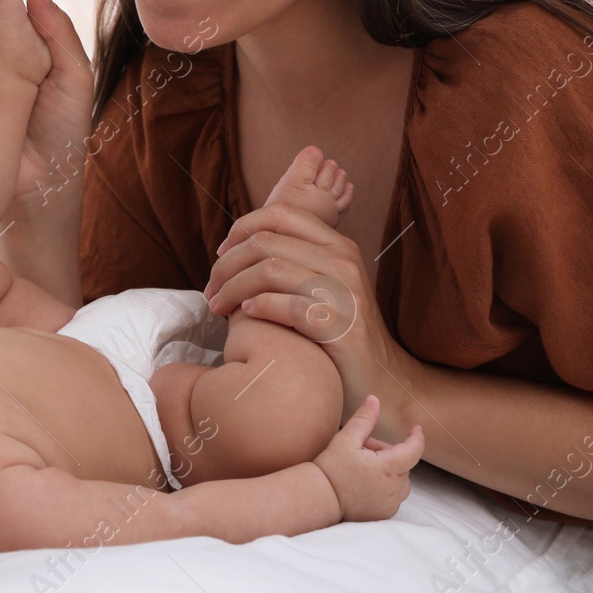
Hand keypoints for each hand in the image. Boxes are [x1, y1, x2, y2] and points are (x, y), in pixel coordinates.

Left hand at [204, 202, 423, 435]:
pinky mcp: (342, 327)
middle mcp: (343, 261)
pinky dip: (258, 308)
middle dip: (226, 265)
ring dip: (232, 288)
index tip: (221, 255)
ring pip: (269, 270)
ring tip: (218, 306)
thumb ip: (293, 261)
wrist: (381, 378)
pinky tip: (246, 316)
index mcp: (337, 245)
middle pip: (266, 241)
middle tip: (211, 290)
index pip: (279, 213)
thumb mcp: (323, 285)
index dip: (241, 228)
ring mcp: (345, 292)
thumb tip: (239, 246)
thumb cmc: (338, 333)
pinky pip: (287, 306)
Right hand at [313, 396, 423, 522]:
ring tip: (364, 469)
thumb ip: (364, 419)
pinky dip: (387, 486)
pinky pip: (395, 496)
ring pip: (401, 481)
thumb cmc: (332, 468)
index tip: (416, 428)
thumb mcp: (346, 439)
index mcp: (387, 468)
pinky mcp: (385, 514)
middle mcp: (393, 489)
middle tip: (362, 451)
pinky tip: (366, 484)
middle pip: (403, 464)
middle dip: (388, 453)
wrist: (319, 499)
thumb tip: (374, 399)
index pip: (413, 451)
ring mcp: (390, 504)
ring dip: (390, 471)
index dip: (417, 438)